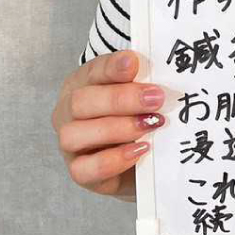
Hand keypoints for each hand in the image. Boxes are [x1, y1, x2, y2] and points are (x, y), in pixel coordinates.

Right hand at [51, 50, 164, 198]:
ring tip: (151, 125)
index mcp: (83, 83)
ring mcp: (70, 144)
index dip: (112, 67)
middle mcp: (69, 112)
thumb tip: (165, 71)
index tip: (134, 62)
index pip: (92, 71)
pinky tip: (139, 149)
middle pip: (80, 102)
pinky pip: (83, 170)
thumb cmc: (136, 115)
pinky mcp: (79, 172)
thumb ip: (145, 80)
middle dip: (120, 99)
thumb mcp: (140, 92)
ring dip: (116, 128)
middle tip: (156, 98)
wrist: (139, 160)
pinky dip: (113, 160)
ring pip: (74, 134)